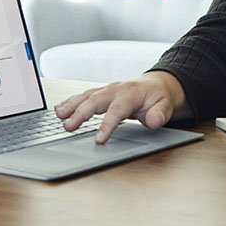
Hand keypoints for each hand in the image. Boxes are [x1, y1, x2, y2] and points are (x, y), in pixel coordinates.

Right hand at [53, 71, 185, 143]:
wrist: (156, 85)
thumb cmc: (159, 97)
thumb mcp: (166, 106)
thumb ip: (160, 114)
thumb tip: (154, 120)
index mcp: (131, 94)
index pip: (117, 110)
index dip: (107, 124)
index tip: (99, 139)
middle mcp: (116, 89)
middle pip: (95, 100)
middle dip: (80, 113)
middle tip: (68, 127)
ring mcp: (107, 89)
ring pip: (87, 96)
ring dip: (71, 105)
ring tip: (58, 116)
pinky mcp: (101, 92)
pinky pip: (84, 96)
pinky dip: (71, 101)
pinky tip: (59, 109)